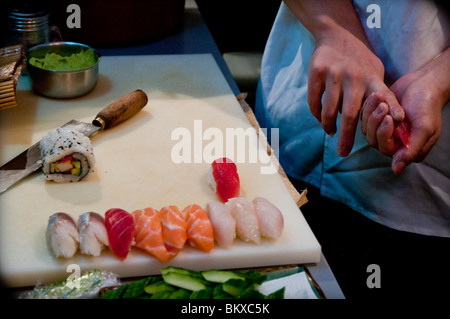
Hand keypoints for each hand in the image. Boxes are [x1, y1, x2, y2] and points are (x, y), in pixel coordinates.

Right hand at [307, 26, 403, 156]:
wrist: (335, 34)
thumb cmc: (359, 59)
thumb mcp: (375, 71)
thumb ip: (379, 93)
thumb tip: (390, 120)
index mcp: (371, 77)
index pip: (383, 99)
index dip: (389, 113)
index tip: (389, 132)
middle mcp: (353, 76)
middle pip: (349, 114)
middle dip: (346, 137)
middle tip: (343, 152)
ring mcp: (333, 73)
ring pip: (328, 111)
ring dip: (328, 126)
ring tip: (331, 131)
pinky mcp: (316, 72)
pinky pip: (314, 101)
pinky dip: (316, 114)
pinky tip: (321, 118)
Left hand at [361, 48, 449, 173]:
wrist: (424, 84)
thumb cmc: (427, 106)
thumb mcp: (424, 128)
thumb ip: (411, 149)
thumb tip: (396, 170)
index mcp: (407, 149)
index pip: (388, 149)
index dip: (384, 134)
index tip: (388, 118)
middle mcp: (394, 143)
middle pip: (374, 140)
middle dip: (376, 122)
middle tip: (383, 106)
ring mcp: (384, 131)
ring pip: (366, 130)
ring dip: (372, 113)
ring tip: (380, 97)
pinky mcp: (376, 119)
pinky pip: (364, 118)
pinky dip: (368, 107)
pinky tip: (376, 95)